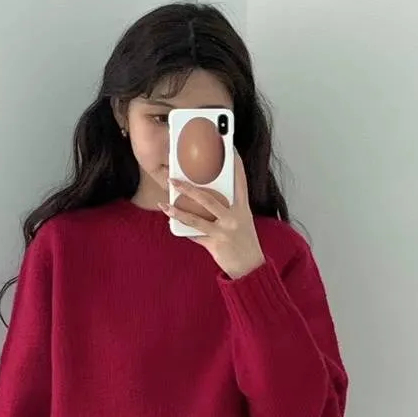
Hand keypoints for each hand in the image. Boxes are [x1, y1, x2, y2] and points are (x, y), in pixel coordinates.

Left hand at [162, 152, 265, 279]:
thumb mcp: (241, 221)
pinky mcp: (216, 244)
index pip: (240, 180)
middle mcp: (234, 217)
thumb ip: (228, 207)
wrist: (251, 268)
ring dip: (178, 210)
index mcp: (242, 208)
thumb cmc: (244, 241)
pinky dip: (183, 227)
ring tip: (166, 203)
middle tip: (174, 179)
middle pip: (208, 198)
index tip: (228, 148)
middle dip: (189, 188)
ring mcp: (224, 231)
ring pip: (197, 217)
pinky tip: (171, 220)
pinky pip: (195, 234)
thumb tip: (205, 196)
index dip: (234, 163)